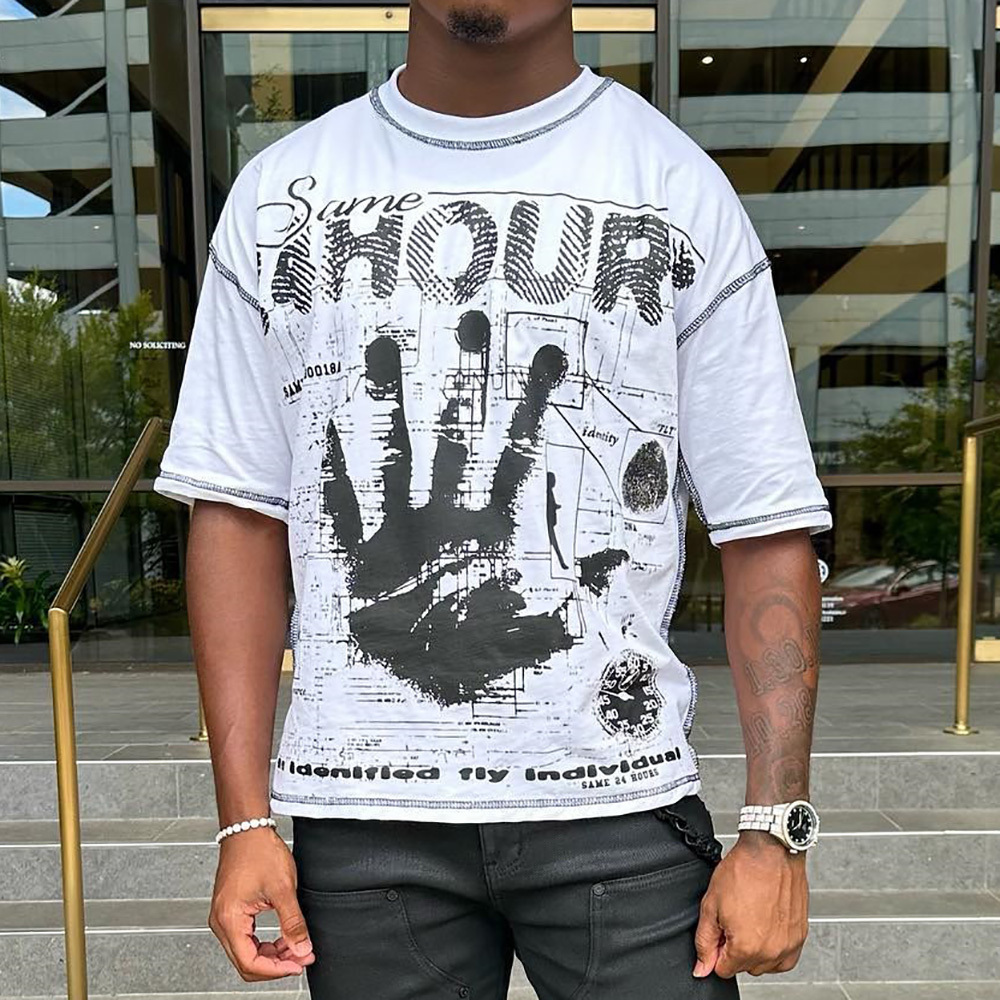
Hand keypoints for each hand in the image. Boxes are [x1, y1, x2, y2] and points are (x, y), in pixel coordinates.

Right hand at [208, 826, 315, 980]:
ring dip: (272, 954)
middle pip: (245, 962)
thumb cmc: (259, 850)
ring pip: (246, 952)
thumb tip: (302, 948)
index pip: (250, 962)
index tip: (298, 965)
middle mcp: (221, 921)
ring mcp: (224, 916)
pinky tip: (283, 938)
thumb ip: (293, 922)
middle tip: (301, 957)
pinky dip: (265, 943)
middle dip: (276, 964)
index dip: (277, 969)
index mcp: (229, 919)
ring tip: (296, 947)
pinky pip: (246, 939)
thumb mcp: (283, 888)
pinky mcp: (231, 911)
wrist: (248, 829)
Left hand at [692, 831, 808, 978]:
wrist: (770, 851)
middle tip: (734, 919)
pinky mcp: (800, 936)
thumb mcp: (711, 904)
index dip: (716, 949)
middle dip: (735, 948)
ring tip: (751, 919)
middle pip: (744, 968)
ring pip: (764, 965)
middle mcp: (771, 951)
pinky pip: (785, 958)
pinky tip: (766, 928)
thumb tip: (703, 967)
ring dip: (755, 950)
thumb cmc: (744, 870)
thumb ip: (704, 941)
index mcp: (746, 947)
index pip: (723, 969)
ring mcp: (788, 944)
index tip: (720, 931)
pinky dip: (775, 949)